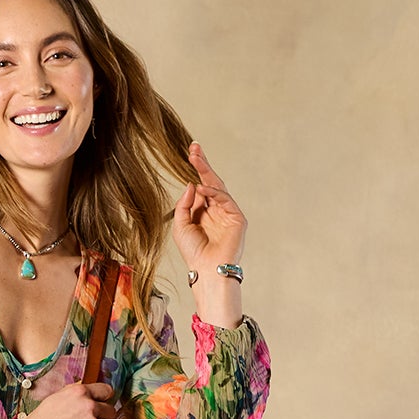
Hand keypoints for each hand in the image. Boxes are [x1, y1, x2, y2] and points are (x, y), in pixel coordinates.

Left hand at [172, 139, 246, 273]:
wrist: (206, 270)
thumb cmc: (193, 252)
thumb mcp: (180, 225)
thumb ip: (184, 204)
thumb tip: (192, 184)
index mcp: (203, 212)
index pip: (200, 186)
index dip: (197, 169)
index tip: (191, 152)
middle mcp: (216, 210)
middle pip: (210, 181)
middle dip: (202, 164)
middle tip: (194, 148)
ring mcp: (228, 213)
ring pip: (218, 187)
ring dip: (207, 173)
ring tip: (195, 160)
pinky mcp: (237, 219)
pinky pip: (225, 199)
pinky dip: (213, 192)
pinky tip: (202, 187)